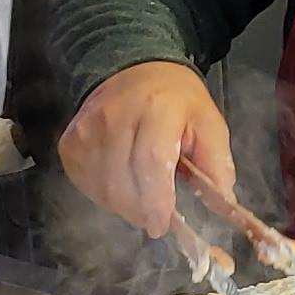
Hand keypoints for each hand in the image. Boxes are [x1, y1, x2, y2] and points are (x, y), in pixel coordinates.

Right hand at [59, 60, 234, 238]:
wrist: (134, 69)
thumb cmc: (178, 100)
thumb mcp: (209, 123)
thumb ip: (217, 163)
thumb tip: (224, 202)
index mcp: (158, 110)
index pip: (151, 162)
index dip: (156, 200)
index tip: (162, 224)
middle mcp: (115, 117)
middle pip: (122, 182)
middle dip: (141, 211)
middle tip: (156, 219)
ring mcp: (87, 130)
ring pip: (101, 188)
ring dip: (123, 206)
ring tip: (142, 201)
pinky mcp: (70, 141)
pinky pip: (84, 182)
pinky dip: (103, 195)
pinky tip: (121, 187)